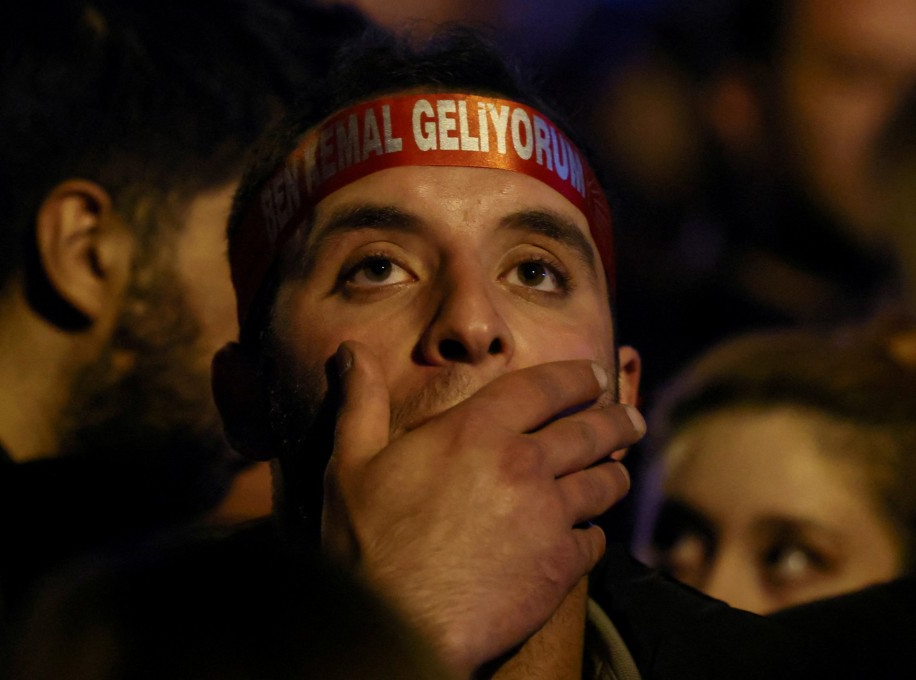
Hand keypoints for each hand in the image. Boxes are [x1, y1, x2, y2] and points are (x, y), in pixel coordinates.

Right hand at [321, 341, 644, 675]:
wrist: (399, 625)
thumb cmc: (369, 545)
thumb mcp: (350, 464)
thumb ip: (360, 402)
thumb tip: (350, 350)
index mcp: (475, 430)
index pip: (543, 386)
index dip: (576, 376)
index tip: (595, 375)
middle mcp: (522, 462)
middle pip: (590, 430)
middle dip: (616, 419)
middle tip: (631, 418)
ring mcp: (548, 515)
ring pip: (603, 483)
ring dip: (613, 473)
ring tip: (617, 471)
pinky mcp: (561, 565)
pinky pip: (595, 540)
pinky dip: (593, 534)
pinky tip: (586, 535)